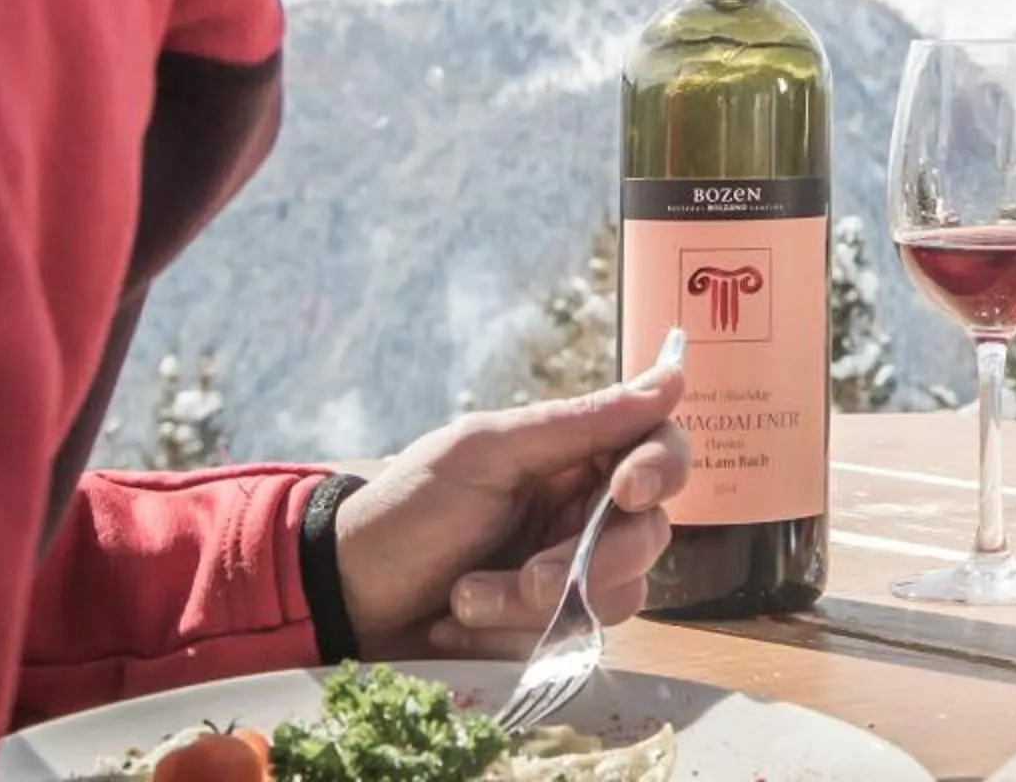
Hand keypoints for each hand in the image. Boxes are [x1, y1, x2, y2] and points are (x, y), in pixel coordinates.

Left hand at [333, 361, 689, 655]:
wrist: (343, 596)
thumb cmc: (407, 509)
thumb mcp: (485, 452)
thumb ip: (580, 421)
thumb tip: (672, 377)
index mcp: (577, 455)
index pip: (660, 450)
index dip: (660, 470)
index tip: (625, 493)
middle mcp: (587, 511)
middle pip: (651, 532)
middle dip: (587, 562)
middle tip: (526, 578)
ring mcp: (574, 571)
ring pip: (620, 593)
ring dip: (538, 603)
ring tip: (467, 599)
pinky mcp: (553, 626)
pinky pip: (576, 637)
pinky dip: (516, 634)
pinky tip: (463, 623)